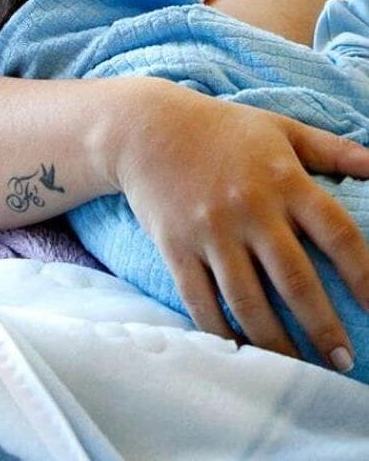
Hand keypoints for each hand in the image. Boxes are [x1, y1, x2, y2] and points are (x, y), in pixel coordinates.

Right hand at [110, 78, 368, 368]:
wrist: (147, 130)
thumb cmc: (220, 129)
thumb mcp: (280, 128)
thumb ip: (332, 149)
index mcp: (283, 180)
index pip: (338, 235)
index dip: (366, 277)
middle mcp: (249, 209)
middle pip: (295, 281)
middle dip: (323, 329)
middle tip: (344, 362)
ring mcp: (209, 231)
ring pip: (248, 301)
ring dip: (276, 343)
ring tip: (297, 367)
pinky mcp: (175, 247)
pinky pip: (200, 300)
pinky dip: (220, 331)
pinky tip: (239, 349)